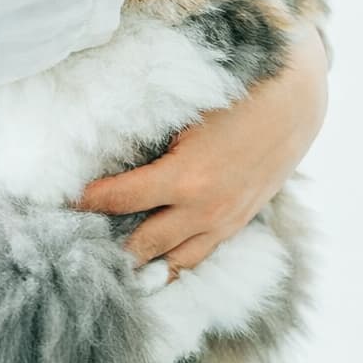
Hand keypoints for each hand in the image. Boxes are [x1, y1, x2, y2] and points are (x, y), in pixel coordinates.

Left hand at [69, 25, 327, 279]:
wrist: (295, 102)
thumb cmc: (235, 96)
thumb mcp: (187, 111)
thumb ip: (153, 134)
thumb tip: (110, 140)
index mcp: (185, 179)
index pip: (123, 199)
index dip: (91, 201)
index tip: (67, 201)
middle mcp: (204, 211)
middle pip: (144, 245)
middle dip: (112, 246)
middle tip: (81, 244)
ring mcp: (224, 223)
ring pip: (175, 262)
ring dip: (145, 265)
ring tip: (114, 265)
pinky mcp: (238, 224)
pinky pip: (202, 256)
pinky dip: (177, 264)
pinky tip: (157, 266)